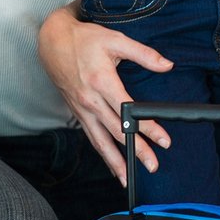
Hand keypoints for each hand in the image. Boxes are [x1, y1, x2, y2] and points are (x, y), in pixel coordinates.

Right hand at [37, 6, 173, 182]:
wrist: (52, 41)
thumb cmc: (85, 39)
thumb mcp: (116, 40)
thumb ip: (144, 54)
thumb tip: (168, 65)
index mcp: (102, 82)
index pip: (129, 112)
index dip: (147, 128)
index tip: (164, 140)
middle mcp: (91, 100)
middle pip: (117, 132)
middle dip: (137, 151)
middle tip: (153, 166)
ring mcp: (82, 109)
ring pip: (100, 141)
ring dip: (116, 162)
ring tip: (129, 179)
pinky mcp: (78, 113)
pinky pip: (92, 138)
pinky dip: (102, 154)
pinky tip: (112, 165)